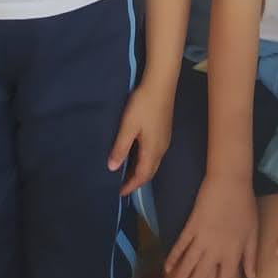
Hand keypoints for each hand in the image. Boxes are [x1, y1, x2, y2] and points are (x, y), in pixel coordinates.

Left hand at [107, 77, 173, 195]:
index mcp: (152, 150)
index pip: (142, 176)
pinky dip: (145, 161)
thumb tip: (112, 168)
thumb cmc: (143, 105)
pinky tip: (137, 154)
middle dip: (137, 181)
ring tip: (127, 172)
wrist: (161, 84)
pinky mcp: (164, 132)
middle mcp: (161, 149)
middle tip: (122, 186)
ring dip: (141, 170)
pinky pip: (155, 154)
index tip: (119, 193)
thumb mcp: (128, 126)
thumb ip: (120, 148)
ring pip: (153, 163)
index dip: (131, 186)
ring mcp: (165, 140)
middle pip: (149, 172)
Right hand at [164, 174, 257, 277]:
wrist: (230, 179)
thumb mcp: (253, 232)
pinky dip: (173, 257)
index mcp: (232, 253)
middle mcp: (215, 250)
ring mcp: (201, 238)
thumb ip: (251, 257)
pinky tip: (166, 268)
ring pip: (187, 265)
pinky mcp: (191, 225)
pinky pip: (181, 246)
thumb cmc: (245, 205)